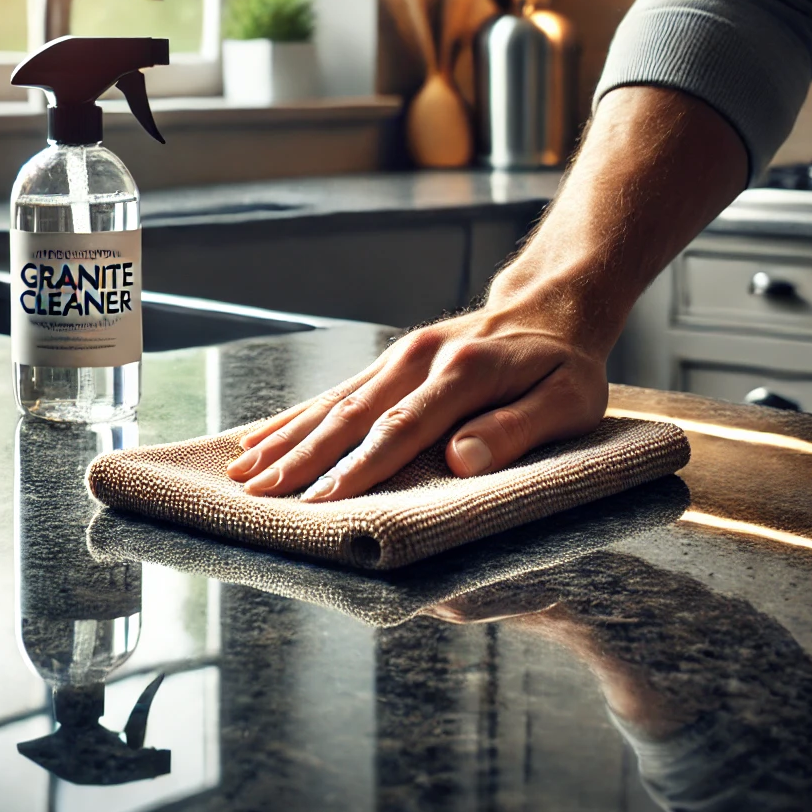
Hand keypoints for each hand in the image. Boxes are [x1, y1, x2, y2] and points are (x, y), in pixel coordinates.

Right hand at [227, 86, 746, 503]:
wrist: (548, 309)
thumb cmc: (563, 366)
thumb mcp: (567, 400)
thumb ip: (516, 428)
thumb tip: (459, 460)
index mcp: (463, 373)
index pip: (401, 429)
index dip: (359, 468)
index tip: (319, 502)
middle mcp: (419, 361)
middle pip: (350, 416)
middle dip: (300, 459)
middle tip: (258, 495)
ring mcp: (399, 358)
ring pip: (332, 403)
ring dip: (286, 439)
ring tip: (243, 472)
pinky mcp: (389, 362)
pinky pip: (335, 392)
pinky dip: (294, 416)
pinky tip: (262, 436)